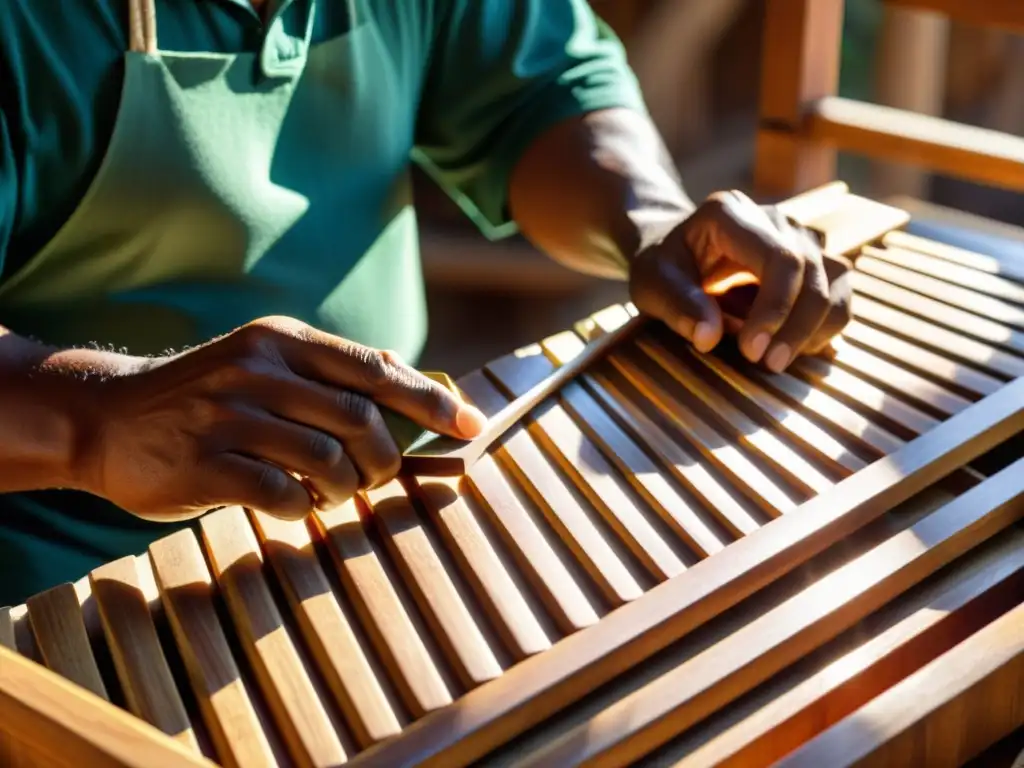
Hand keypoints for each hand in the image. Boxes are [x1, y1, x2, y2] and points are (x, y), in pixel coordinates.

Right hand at [75, 317, 486, 521]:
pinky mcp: (203, 464)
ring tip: (333, 492)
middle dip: (386, 458)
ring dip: (346, 488)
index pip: (376, 369)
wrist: (105, 417)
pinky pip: (282, 494)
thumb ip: (331, 368)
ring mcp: (227, 416)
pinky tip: (295, 505)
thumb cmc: (204, 396)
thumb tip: (406, 369)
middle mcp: (258, 369)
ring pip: (327, 460)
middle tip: (378, 476)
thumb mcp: (263, 361)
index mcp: (282, 340)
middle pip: (360, 419)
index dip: (430, 401)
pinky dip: (303, 508)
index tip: (471, 426)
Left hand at [629, 190, 852, 371]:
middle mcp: (776, 219)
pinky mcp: (814, 261)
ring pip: (836, 284)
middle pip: (813, 273)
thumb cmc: (662, 267)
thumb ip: (676, 305)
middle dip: (796, 327)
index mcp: (732, 214)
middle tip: (767, 365)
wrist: (676, 252)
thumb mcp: (650, 282)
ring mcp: (800, 237)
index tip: (751, 352)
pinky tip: (791, 348)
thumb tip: (709, 338)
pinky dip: (823, 327)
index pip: (781, 259)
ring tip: (778, 360)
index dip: (775, 309)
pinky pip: (838, 296)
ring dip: (815, 329)